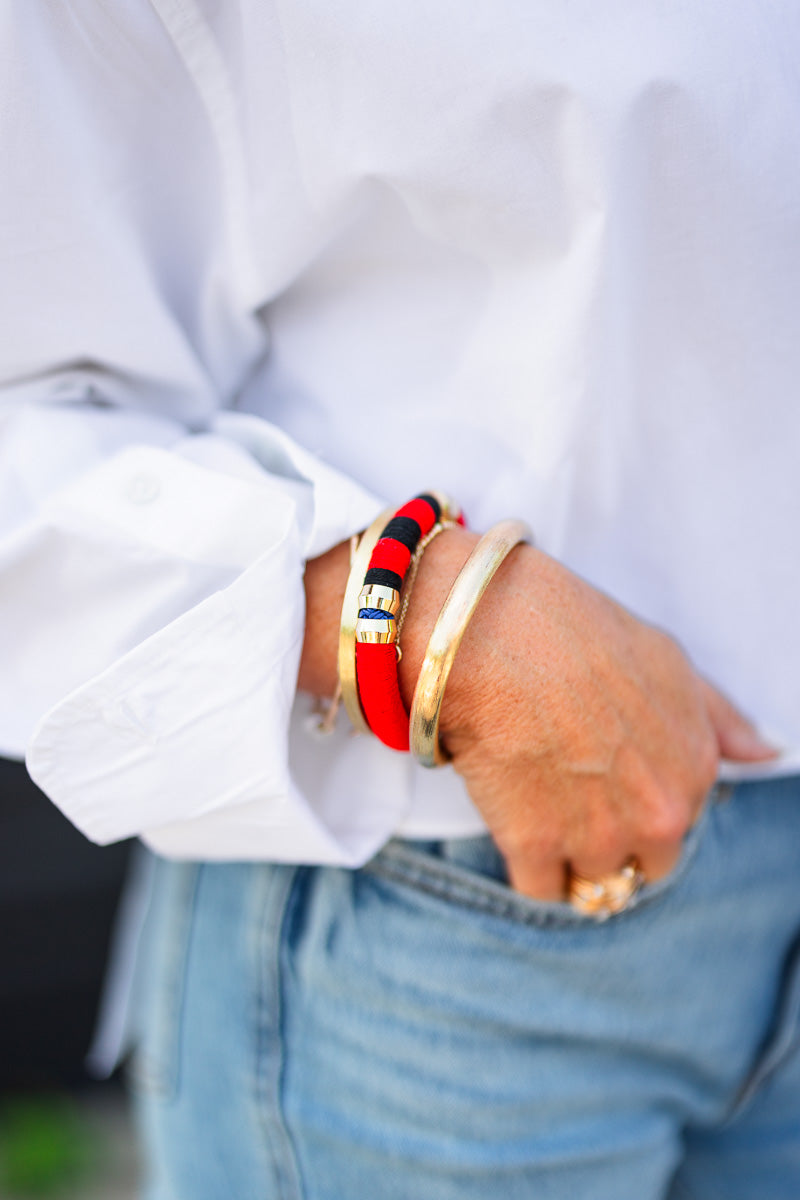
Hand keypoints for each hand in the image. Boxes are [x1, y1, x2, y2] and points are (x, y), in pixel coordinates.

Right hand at [401, 529, 776, 900]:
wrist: (490, 630)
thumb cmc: (574, 630)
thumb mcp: (667, 658)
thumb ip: (718, 716)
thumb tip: (766, 752)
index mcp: (695, 771)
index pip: (678, 827)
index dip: (637, 801)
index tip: (605, 772)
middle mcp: (658, 814)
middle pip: (639, 865)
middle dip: (610, 839)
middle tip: (569, 790)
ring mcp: (597, 835)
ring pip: (590, 882)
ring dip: (566, 853)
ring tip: (537, 796)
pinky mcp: (535, 848)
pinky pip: (539, 889)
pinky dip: (525, 863)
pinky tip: (513, 814)